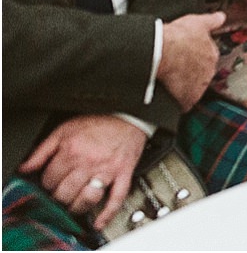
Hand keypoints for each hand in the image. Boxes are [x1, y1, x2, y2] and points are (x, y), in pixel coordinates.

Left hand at [20, 114, 146, 228]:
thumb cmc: (98, 123)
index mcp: (72, 151)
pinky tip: (99, 222)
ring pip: (87, 199)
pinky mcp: (123, 174)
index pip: (50, 180)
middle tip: (61, 195)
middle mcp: (89, 162)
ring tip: (74, 206)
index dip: (48, 183)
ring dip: (77, 207)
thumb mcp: (64, 130)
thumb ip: (42, 150)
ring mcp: (107, 170)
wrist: (129, 116)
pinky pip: (117, 198)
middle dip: (59, 197)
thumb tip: (26, 168)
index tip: (52, 182)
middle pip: (65, 193)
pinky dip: (108, 213)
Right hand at [156, 11, 224, 111]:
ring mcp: (199, 86)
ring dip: (185, 88)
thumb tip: (221, 16)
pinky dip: (180, 102)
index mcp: (212, 54)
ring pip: (194, 89)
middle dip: (191, 73)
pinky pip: (185, 103)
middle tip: (176, 70)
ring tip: (171, 84)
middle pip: (201, 74)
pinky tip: (171, 98)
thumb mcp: (197, 22)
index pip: (207, 58)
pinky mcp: (188, 99)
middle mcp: (209, 71)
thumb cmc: (178, 36)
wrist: (162, 52)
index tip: (187, 58)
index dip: (196, 58)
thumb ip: (211, 20)